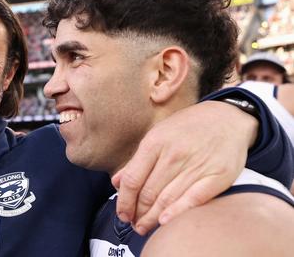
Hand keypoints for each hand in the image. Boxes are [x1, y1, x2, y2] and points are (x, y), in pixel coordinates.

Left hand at [113, 100, 256, 234]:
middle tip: (133, 224)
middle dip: (137, 213)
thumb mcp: (157, 134)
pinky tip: (165, 222)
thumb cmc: (187, 127)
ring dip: (152, 218)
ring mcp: (196, 165)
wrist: (227, 117)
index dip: (124, 201)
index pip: (133, 179)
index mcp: (155, 142)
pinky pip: (193, 199)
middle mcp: (174, 154)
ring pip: (167, 199)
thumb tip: (117, 182)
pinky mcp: (217, 175)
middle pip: (148, 192)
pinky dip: (177, 212)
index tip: (122, 213)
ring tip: (144, 227)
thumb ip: (137, 160)